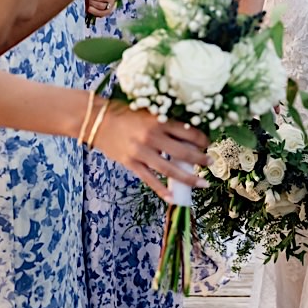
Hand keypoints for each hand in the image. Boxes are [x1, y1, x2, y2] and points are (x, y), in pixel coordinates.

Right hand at [92, 106, 206, 200]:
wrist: (95, 119)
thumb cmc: (124, 112)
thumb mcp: (148, 110)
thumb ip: (166, 121)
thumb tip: (190, 133)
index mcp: (159, 120)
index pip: (189, 132)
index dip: (203, 140)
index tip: (208, 144)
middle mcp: (152, 137)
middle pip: (184, 153)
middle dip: (201, 160)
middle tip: (211, 163)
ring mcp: (141, 152)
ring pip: (170, 170)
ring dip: (189, 178)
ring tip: (202, 183)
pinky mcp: (131, 163)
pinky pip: (150, 180)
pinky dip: (162, 190)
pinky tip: (174, 197)